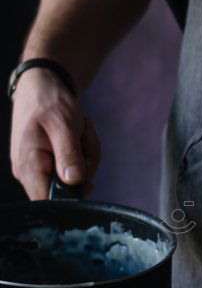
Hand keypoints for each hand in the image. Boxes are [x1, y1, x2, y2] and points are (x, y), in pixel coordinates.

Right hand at [10, 67, 100, 199]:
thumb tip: (75, 182)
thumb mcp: (63, 125)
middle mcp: (29, 173)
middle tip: (82, 138)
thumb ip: (69, 155)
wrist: (42, 86)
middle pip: (68, 191)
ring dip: (86, 155)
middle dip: (85, 164)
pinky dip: (83, 154)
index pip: (47, 202)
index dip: (71, 197)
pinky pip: (74, 170)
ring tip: (79, 131)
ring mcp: (39, 170)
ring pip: (75, 179)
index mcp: (28, 166)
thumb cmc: (49, 102)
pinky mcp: (49, 165)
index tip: (84, 174)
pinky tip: (77, 136)